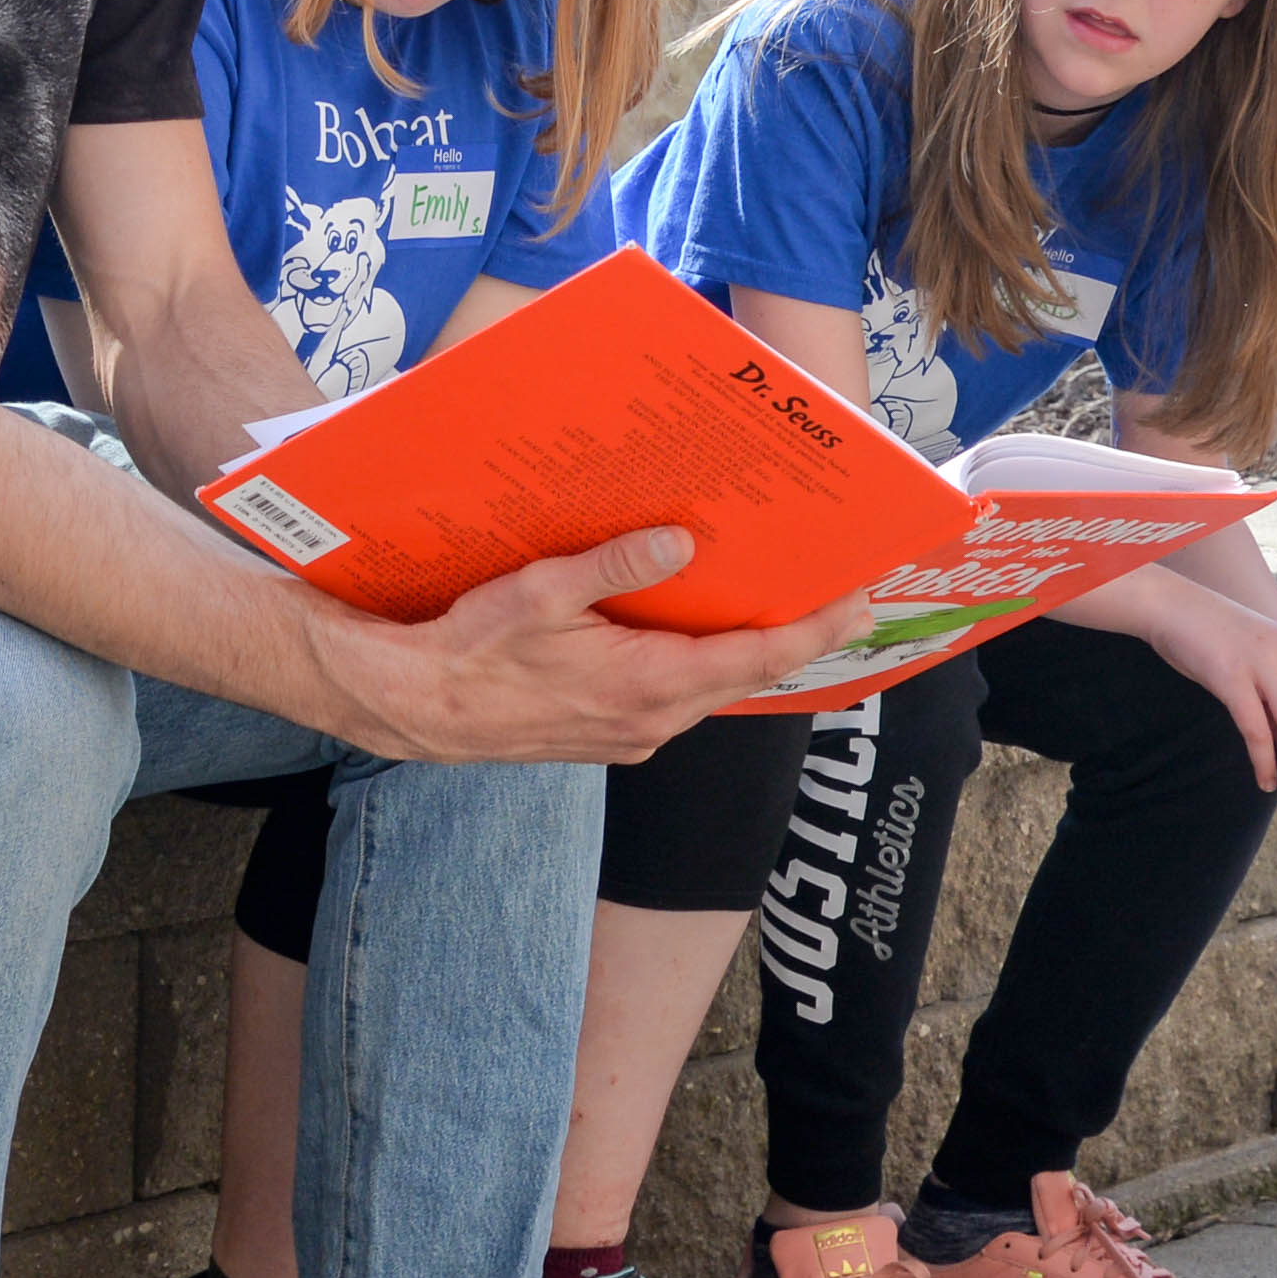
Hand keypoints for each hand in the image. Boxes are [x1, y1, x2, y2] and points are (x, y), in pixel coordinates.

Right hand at [337, 529, 879, 764]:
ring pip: (709, 688)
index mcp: (646, 684)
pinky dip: (699, 664)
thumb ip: (614, 565)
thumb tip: (681, 541)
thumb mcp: (540, 593)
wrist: (415, 707)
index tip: (861, 602)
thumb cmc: (472, 648)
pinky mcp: (610, 737)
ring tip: (770, 599)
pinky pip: (676, 698)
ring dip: (742, 649)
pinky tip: (693, 629)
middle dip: (793, 634)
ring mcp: (632, 735)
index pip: (757, 658)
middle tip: (834, 590)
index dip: (815, 629)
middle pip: (745, 675)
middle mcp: (651, 721)